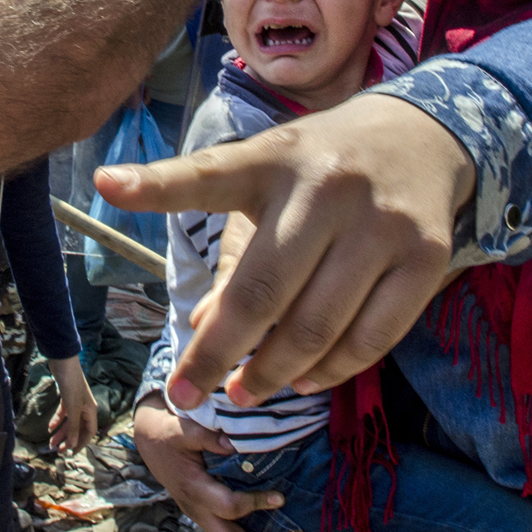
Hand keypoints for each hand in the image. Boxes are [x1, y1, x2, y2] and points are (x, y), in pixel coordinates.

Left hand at [45, 356, 99, 453]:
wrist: (63, 363)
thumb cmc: (71, 385)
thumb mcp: (72, 408)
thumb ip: (73, 427)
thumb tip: (73, 444)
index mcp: (90, 411)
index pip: (89, 432)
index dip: (81, 443)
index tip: (70, 452)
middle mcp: (85, 408)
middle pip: (78, 429)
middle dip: (68, 440)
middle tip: (57, 450)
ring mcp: (76, 402)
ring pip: (69, 422)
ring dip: (61, 432)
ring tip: (51, 442)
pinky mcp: (67, 397)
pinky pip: (63, 413)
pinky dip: (57, 421)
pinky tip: (50, 427)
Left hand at [96, 95, 474, 407]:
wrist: (422, 137)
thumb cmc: (320, 169)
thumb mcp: (268, 181)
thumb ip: (234, 250)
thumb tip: (205, 331)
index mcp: (271, 159)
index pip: (208, 173)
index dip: (154, 183)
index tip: (106, 184)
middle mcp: (325, 187)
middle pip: (262, 291)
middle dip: (217, 355)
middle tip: (187, 394)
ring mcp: (380, 222)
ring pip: (317, 327)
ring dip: (272, 375)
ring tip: (243, 393)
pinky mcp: (425, 256)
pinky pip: (372, 338)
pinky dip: (332, 370)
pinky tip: (304, 380)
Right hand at [133, 395, 293, 531]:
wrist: (151, 444)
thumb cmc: (169, 435)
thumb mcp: (184, 430)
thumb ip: (208, 437)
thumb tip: (234, 444)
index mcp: (195, 489)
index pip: (229, 507)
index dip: (256, 504)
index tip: (280, 497)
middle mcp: (199, 511)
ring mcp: (203, 516)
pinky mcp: (207, 515)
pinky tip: (273, 529)